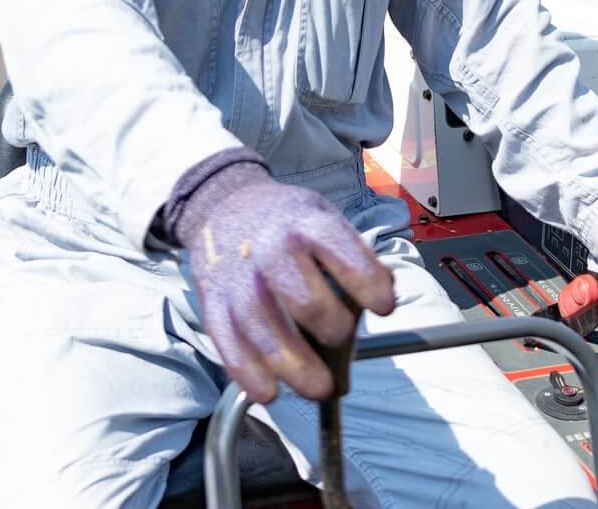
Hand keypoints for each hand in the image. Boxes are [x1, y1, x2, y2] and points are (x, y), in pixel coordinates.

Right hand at [174, 164, 396, 402]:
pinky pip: (228, 344)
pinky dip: (248, 373)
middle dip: (332, 329)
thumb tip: (384, 294)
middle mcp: (270, 250)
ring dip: (294, 366)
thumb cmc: (286, 222)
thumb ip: (352, 255)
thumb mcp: (323, 217)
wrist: (225, 206)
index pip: (343, 256)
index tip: (384, 307)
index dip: (368, 285)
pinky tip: (269, 391)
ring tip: (318, 389)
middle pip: (304, 301)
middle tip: (342, 341)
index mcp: (306, 223)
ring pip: (264, 330)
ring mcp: (239, 279)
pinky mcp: (213, 303)